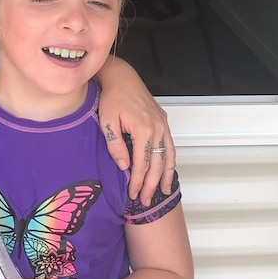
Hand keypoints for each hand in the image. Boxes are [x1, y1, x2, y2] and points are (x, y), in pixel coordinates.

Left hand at [97, 59, 175, 204]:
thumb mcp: (107, 121)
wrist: (121, 77)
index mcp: (143, 129)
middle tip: (144, 200)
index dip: (137, 182)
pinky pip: (170, 145)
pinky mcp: (163, 121)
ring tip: (163, 192)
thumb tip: (124, 167)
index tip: (132, 195)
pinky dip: (170, 160)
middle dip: (151, 184)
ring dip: (166, 176)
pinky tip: (168, 171)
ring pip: (168, 156)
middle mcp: (157, 128)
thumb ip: (115, 145)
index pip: (142, 164)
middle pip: (157, 164)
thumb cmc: (111, 98)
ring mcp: (162, 124)